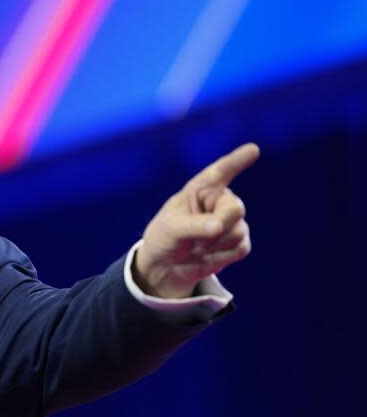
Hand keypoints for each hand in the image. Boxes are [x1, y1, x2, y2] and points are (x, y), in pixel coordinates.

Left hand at [133, 143, 259, 298]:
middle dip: (218, 227)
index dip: (237, 161)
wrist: (167, 266)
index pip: (220, 172)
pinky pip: (241, 248)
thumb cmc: (164, 238)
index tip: (253, 149)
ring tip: (197, 247)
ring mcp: (231, 220)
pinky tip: (207, 255)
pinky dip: (222, 256)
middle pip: (236, 208)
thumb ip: (194, 225)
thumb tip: (218, 226)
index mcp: (200, 189)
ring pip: (239, 232)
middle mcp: (219, 200)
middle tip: (195, 240)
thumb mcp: (172, 229)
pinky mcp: (238, 240)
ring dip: (215, 245)